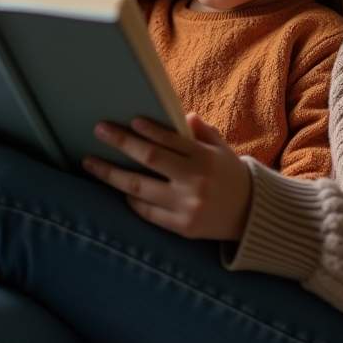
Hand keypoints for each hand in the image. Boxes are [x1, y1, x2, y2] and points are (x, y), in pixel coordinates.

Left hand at [82, 113, 251, 241]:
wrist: (251, 215)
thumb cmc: (230, 174)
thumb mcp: (221, 149)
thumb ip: (202, 132)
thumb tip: (182, 115)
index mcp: (205, 158)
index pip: (171, 139)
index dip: (148, 129)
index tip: (128, 120)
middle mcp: (195, 182)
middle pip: (149, 160)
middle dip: (121, 143)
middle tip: (99, 130)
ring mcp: (186, 206)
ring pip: (139, 188)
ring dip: (111, 174)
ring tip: (91, 163)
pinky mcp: (181, 227)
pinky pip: (147, 212)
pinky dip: (130, 200)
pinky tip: (117, 188)